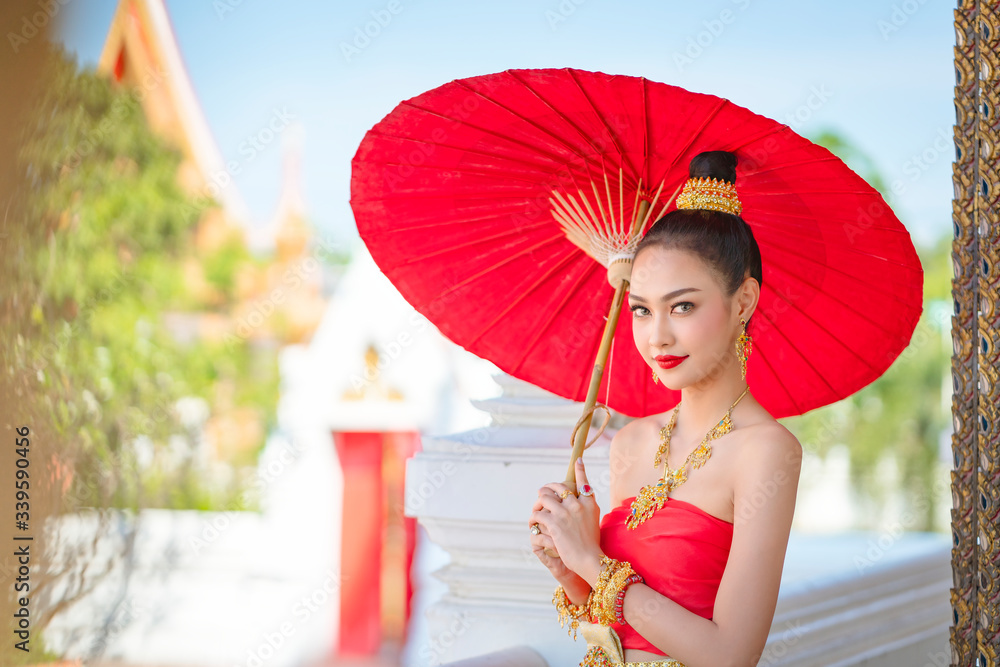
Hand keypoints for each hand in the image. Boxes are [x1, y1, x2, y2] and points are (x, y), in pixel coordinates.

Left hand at [529, 457, 603, 577]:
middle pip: (557, 487)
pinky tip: (533, 524)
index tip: (577, 460)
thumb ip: (585, 509)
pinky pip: (537, 514)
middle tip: (542, 496)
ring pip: (544, 498)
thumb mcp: (593, 522)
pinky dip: (533, 518)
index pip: (584, 482)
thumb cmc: (590, 545)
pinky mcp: (554, 522)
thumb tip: (576, 500)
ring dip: (537, 504)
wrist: (590, 559)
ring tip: (536, 512)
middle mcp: (578, 504)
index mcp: (590, 503)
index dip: (580, 470)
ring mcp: (566, 512)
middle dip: (547, 490)